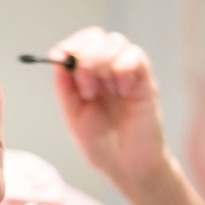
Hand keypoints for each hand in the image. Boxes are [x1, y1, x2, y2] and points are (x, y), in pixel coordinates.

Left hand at [49, 27, 169, 191]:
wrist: (127, 168)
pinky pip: (135, 56)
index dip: (71, 45)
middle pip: (97, 37)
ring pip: (115, 42)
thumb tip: (58, 55)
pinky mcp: (145, 82)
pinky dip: (123, 68)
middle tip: (85, 88)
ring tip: (100, 92)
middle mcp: (108, 71)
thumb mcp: (73, 114)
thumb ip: (64, 85)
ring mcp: (127, 74)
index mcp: (88, 76)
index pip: (81, 42)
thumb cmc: (102, 145)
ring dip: (101, 63)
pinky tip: (121, 91)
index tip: (60, 59)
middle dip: (84, 55)